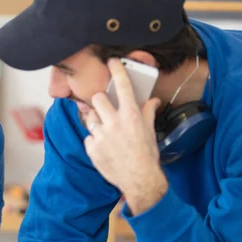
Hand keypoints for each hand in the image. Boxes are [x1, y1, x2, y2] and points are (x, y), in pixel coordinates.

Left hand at [83, 58, 166, 214]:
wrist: (139, 180)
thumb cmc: (147, 155)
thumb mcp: (149, 131)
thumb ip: (147, 112)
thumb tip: (152, 100)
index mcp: (131, 115)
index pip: (123, 86)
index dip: (117, 70)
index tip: (112, 62)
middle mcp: (114, 122)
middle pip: (97, 98)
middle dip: (100, 101)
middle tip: (106, 108)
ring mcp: (101, 135)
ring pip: (90, 117)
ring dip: (96, 121)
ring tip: (106, 131)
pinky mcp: (92, 148)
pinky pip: (88, 137)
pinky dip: (95, 140)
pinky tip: (104, 147)